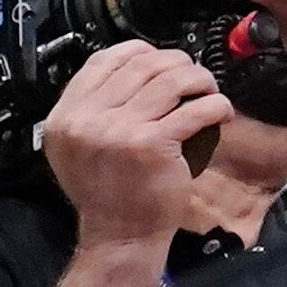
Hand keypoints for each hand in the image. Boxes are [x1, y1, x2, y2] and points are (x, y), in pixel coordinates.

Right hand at [37, 40, 223, 249]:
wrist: (119, 234)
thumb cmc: (107, 190)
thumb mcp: (80, 144)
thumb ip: (96, 104)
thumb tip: (138, 63)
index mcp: (66, 116)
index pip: (105, 59)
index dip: (141, 51)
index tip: (162, 61)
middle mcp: (86, 120)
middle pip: (143, 64)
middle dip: (178, 64)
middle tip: (194, 78)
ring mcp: (117, 131)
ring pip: (172, 79)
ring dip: (200, 80)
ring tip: (207, 92)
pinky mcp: (151, 144)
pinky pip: (195, 108)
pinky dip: (216, 106)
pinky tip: (219, 114)